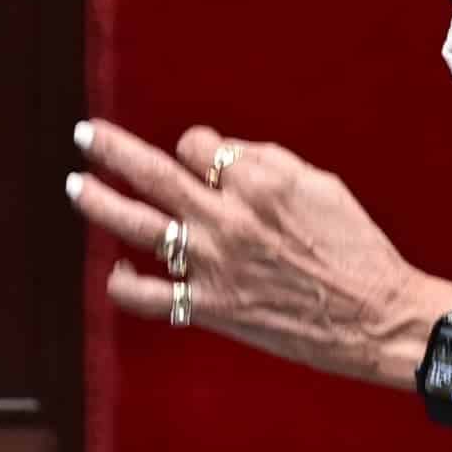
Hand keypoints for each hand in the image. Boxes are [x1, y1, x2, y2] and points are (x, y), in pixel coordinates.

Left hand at [67, 117, 451, 388]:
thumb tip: (218, 154)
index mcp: (258, 181)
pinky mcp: (210, 306)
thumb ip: (265, 162)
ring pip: (136, 225)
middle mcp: (227, 218)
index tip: (199, 159)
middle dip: (110, 148)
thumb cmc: (354, 246)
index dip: (194, 148)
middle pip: (151, 172)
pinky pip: (150, 297)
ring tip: (76, 186)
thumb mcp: (319, 183)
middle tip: (84, 134)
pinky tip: (119, 271)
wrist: (375, 317)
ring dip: (98, 201)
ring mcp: (212, 263)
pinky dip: (124, 284)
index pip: (195, 146)